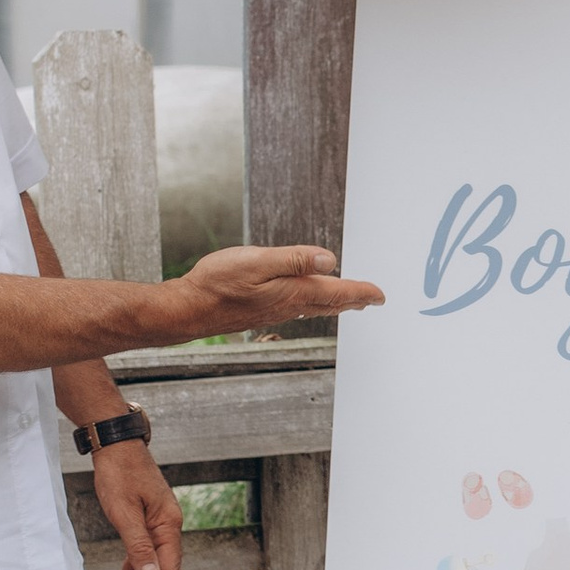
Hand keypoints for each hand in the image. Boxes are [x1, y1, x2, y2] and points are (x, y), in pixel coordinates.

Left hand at [93, 438, 182, 569]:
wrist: (115, 443)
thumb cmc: (119, 473)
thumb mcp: (125, 513)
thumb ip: (139, 547)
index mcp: (168, 523)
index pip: (169, 567)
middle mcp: (168, 522)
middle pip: (163, 565)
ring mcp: (158, 517)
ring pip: (154, 556)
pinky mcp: (147, 512)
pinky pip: (146, 544)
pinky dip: (137, 561)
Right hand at [169, 245, 385, 336]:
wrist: (188, 309)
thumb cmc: (217, 283)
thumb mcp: (256, 261)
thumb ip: (293, 259)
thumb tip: (329, 261)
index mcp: (292, 291)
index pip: (336, 292)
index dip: (361, 291)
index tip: (381, 295)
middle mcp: (288, 304)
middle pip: (329, 303)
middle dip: (353, 300)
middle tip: (373, 300)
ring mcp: (274, 310)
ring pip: (314, 307)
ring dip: (335, 303)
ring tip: (349, 301)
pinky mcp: (261, 310)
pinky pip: (297, 308)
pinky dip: (313, 304)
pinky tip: (307, 302)